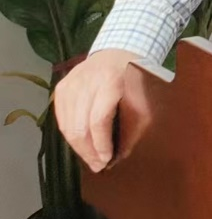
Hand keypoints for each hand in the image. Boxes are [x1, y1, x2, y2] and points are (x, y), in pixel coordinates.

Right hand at [53, 48, 139, 172]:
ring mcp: (71, 83)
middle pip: (80, 126)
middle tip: (98, 166)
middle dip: (89, 151)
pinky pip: (61, 119)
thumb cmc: (133, 78)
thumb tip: (120, 155)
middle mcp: (87, 81)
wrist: (117, 52)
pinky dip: (70, 135)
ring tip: (90, 159)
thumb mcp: (143, 97)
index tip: (106, 160)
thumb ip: (134, 124)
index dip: (101, 144)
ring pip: (68, 126)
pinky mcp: (61, 87)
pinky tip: (81, 143)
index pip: (99, 120)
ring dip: (78, 147)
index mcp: (111, 81)